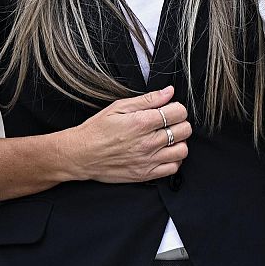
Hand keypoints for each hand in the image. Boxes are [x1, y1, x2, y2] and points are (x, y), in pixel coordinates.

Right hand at [61, 87, 191, 182]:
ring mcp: (148, 160)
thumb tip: (169, 92)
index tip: (170, 109)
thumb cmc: (96, 130)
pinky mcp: (145, 174)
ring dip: (179, 142)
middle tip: (170, 123)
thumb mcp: (119, 107)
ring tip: (168, 138)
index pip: (179, 112)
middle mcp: (148, 142)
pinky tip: (164, 153)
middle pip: (184, 130)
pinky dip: (174, 160)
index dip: (177, 108)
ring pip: (183, 150)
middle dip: (180, 123)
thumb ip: (147, 99)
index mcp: (142, 122)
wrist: (80, 155)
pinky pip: (173, 168)